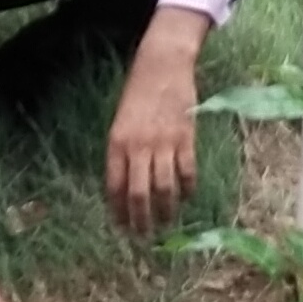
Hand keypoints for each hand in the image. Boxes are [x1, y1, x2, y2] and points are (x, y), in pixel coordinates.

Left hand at [106, 6, 206, 238]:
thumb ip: (122, 152)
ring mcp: (164, 144)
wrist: (162, 66)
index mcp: (117, 143)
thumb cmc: (137, 93)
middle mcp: (138, 147)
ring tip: (166, 223)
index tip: (122, 227)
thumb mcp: (120, 122)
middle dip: (141, 220)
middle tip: (144, 236)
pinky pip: (187, 173)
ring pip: (164, 189)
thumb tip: (125, 186)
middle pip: (139, 194)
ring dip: (165, 211)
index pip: (115, 187)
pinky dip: (187, 189)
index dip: (118, 211)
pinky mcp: (186, 139)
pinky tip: (186, 197)